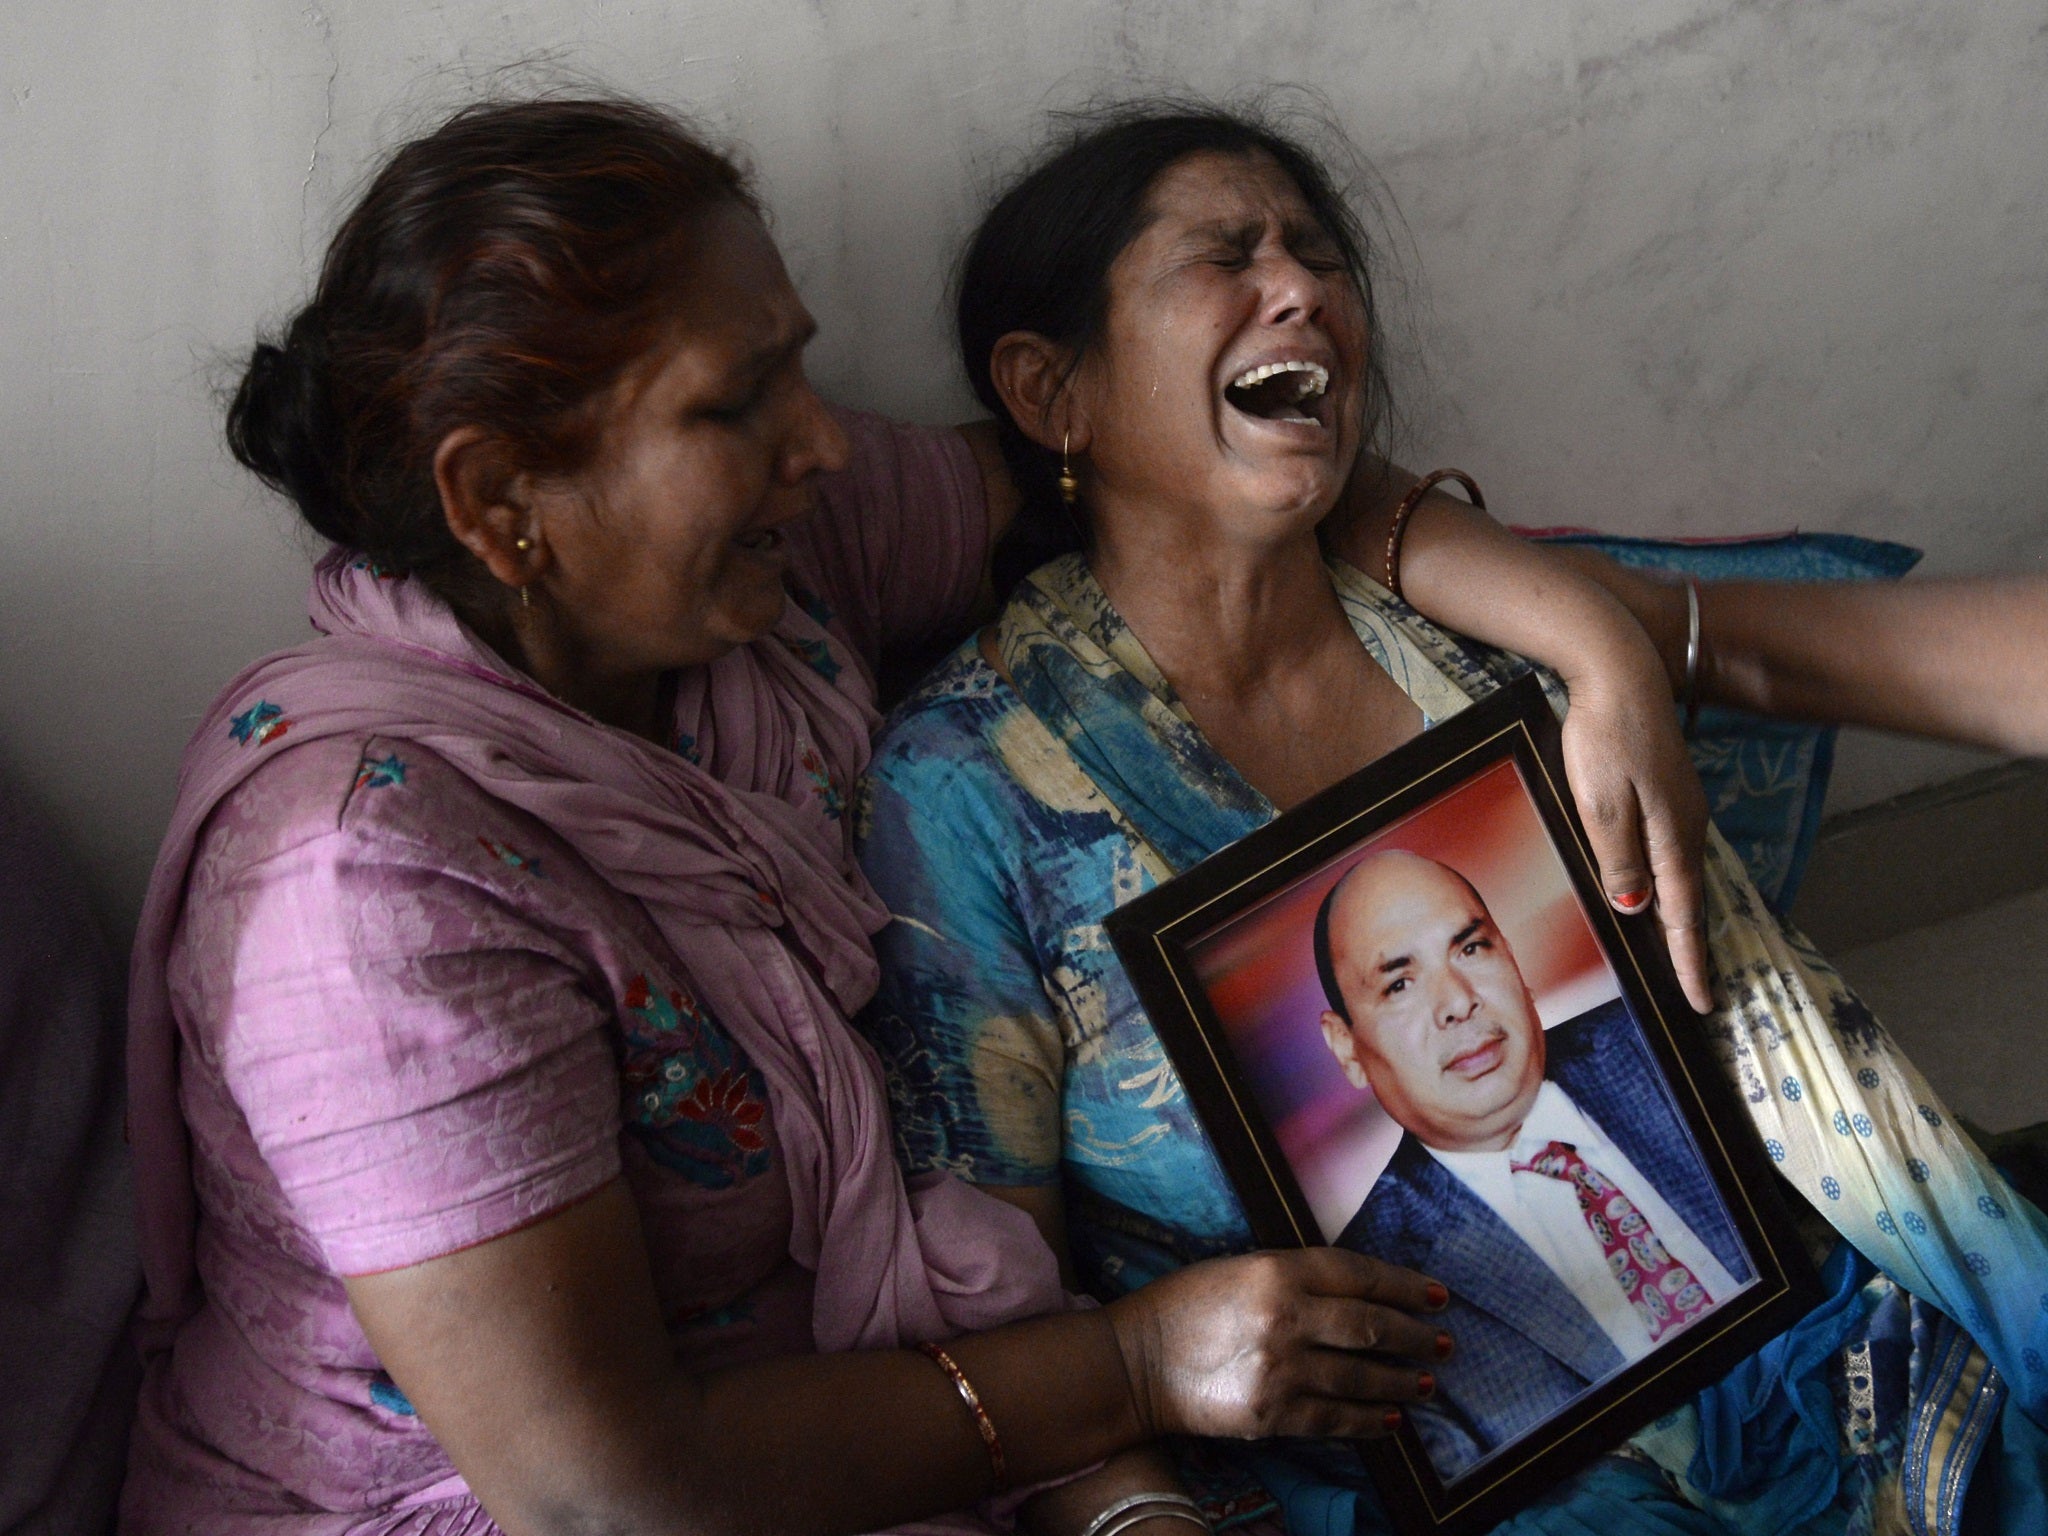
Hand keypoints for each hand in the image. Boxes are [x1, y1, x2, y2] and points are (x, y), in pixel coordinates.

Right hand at [1104, 1247, 1449, 1441]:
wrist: (1134, 1362)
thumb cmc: (1184, 1306)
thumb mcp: (1239, 1268)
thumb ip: (1295, 1277)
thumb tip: (1358, 1295)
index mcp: (1277, 1270)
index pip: (1360, 1274)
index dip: (1406, 1286)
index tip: (1439, 1297)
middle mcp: (1285, 1317)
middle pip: (1371, 1326)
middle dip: (1415, 1336)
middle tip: (1443, 1344)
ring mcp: (1280, 1370)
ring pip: (1361, 1377)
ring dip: (1401, 1381)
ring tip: (1426, 1383)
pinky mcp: (1271, 1415)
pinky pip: (1335, 1420)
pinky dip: (1368, 1421)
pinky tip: (1390, 1420)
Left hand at [1556, 642, 1714, 1012]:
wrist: (1619, 668)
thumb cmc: (1604, 736)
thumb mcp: (1601, 806)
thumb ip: (1620, 860)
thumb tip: (1638, 909)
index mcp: (1673, 835)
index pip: (1683, 914)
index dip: (1690, 961)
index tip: (1701, 1003)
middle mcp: (1687, 824)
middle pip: (1691, 898)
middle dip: (1693, 947)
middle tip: (1699, 990)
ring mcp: (1681, 803)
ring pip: (1682, 872)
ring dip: (1683, 914)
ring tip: (1681, 952)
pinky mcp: (1668, 786)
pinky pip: (1673, 847)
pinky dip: (1671, 879)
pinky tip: (1661, 885)